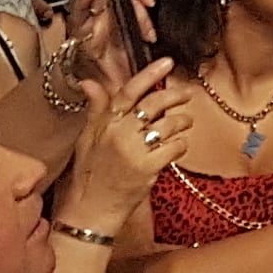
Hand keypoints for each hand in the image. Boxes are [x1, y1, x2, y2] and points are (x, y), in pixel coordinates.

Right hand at [61, 61, 188, 225]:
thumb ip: (96, 110)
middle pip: (154, 104)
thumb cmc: (87, 174)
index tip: (167, 61)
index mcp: (105, 123)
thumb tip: (90, 82)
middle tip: (186, 94)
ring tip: (185, 122)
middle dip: (175, 95)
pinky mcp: (148, 167)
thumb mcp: (86, 139)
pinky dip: (181, 145)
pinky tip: (178, 146)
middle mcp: (120, 132)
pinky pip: (174, 147)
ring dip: (182, 122)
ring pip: (168, 124)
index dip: (149, 74)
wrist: (89, 210)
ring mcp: (134, 150)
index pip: (129, 91)